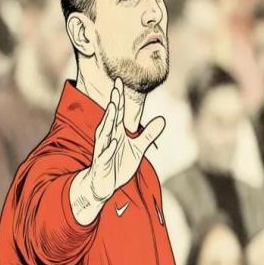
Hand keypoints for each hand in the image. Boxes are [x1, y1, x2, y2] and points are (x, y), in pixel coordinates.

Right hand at [88, 77, 164, 201]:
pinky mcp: (101, 163)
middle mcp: (108, 138)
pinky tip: (116, 140)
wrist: (103, 184)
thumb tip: (163, 119)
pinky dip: (110, 148)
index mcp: (116, 132)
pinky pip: (104, 154)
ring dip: (109, 120)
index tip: (120, 80)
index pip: (118, 112)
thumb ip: (148, 135)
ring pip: (105, 133)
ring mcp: (103, 150)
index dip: (120, 97)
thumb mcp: (138, 150)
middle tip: (116, 86)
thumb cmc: (118, 164)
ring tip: (113, 107)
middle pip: (111, 117)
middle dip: (114, 102)